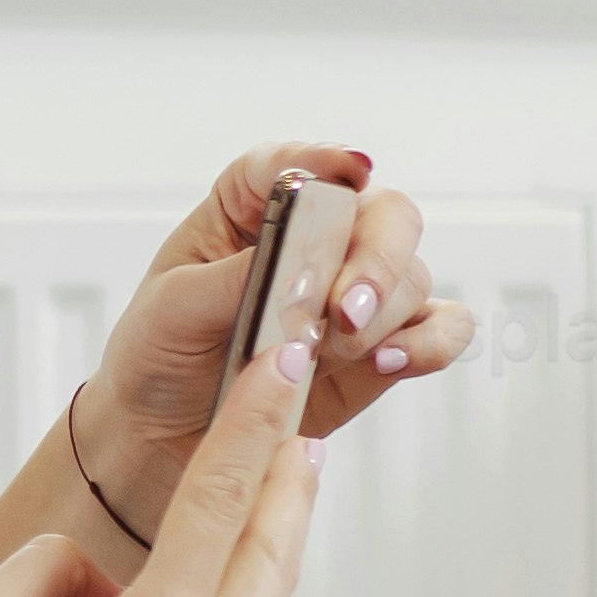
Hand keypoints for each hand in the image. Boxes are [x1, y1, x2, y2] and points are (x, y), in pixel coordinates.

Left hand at [69, 148, 470, 543]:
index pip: (296, 165)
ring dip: (383, 311)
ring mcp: (354, 295)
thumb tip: (296, 264)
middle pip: (382, 214)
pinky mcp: (380, 349)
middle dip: (374, 255)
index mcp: (254, 207)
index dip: (325, 161)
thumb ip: (234, 280)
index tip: (347, 172)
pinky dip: (429, 342)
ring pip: (411, 277)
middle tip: (343, 306)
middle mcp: (317, 242)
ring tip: (334, 349)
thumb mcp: (173, 308)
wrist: (158, 436)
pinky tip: (391, 360)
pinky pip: (439, 330)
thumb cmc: (157, 355)